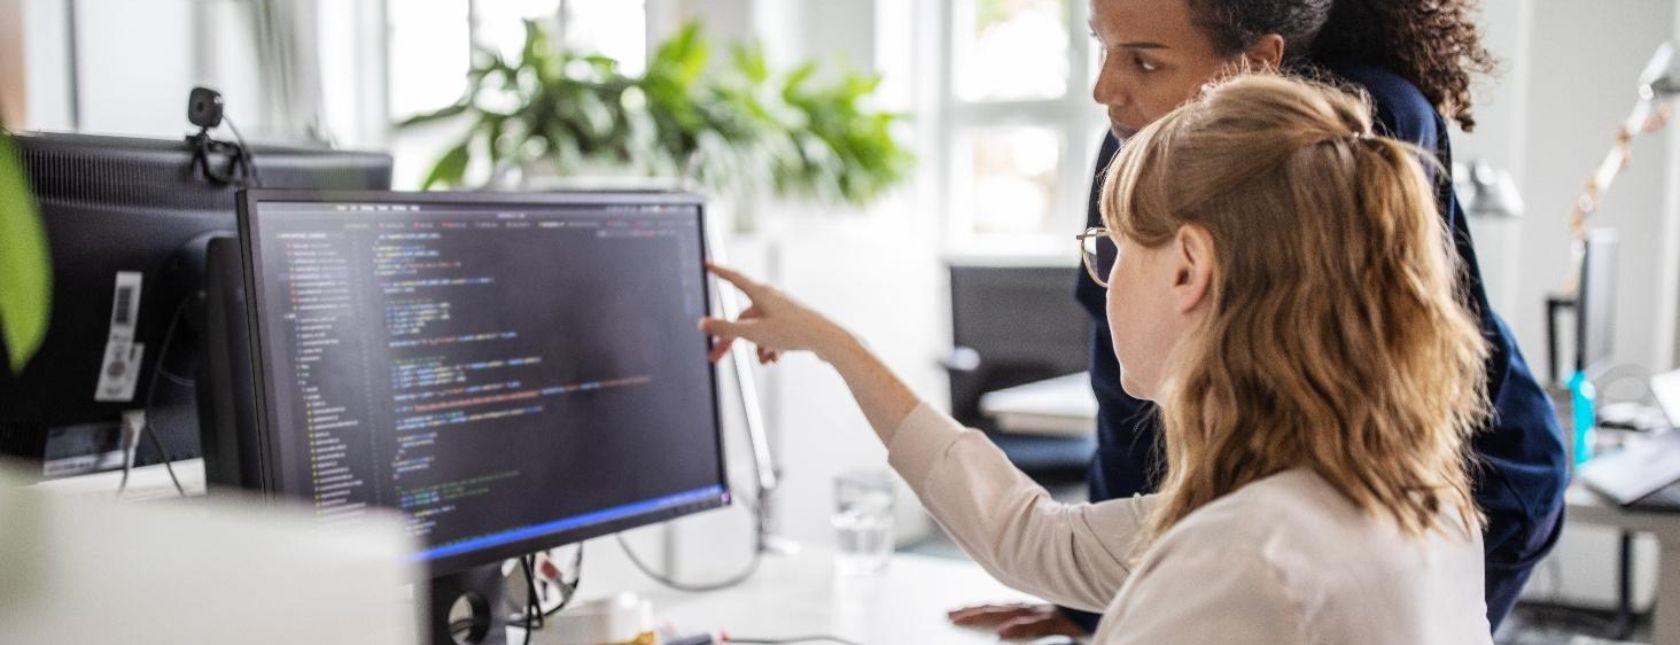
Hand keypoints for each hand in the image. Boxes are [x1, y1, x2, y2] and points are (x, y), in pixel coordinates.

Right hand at [700, 262, 854, 363]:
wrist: (828, 340)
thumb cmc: (792, 332)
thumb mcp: (753, 333)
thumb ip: (726, 329)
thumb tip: (702, 324)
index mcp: (761, 293)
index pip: (734, 278)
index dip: (719, 272)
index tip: (707, 263)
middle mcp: (772, 298)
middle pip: (742, 317)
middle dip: (729, 339)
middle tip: (714, 358)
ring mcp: (783, 310)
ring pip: (758, 328)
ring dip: (755, 347)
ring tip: (763, 361)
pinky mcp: (793, 323)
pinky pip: (773, 334)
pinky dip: (770, 347)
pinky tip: (774, 361)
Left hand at [947, 602, 1086, 639]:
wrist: (1123, 584)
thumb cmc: (1098, 606)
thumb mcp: (1074, 618)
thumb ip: (1051, 625)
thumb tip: (1019, 629)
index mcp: (1043, 608)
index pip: (1006, 608)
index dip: (982, 610)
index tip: (956, 612)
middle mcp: (1045, 608)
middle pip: (1003, 609)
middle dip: (975, 613)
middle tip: (948, 616)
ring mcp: (1055, 613)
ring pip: (1014, 615)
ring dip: (986, 617)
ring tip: (960, 620)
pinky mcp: (1069, 622)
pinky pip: (1040, 626)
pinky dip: (1020, 629)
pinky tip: (1001, 634)